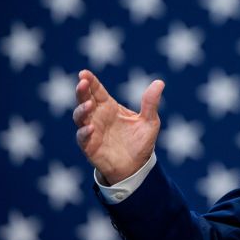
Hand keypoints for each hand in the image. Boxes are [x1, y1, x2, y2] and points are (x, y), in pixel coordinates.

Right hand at [73, 69, 164, 184]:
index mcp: (110, 107)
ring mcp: (92, 130)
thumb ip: (151, 103)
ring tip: (89, 104)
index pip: (98, 91)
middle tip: (82, 82)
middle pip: (85, 99)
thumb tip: (159, 82)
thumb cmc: (140, 142)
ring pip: (80, 116)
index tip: (84, 73)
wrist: (136, 167)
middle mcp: (98, 116)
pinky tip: (90, 128)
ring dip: (81, 109)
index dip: (91, 81)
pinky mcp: (89, 146)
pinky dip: (84, 132)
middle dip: (82, 91)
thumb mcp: (149, 121)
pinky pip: (82, 137)